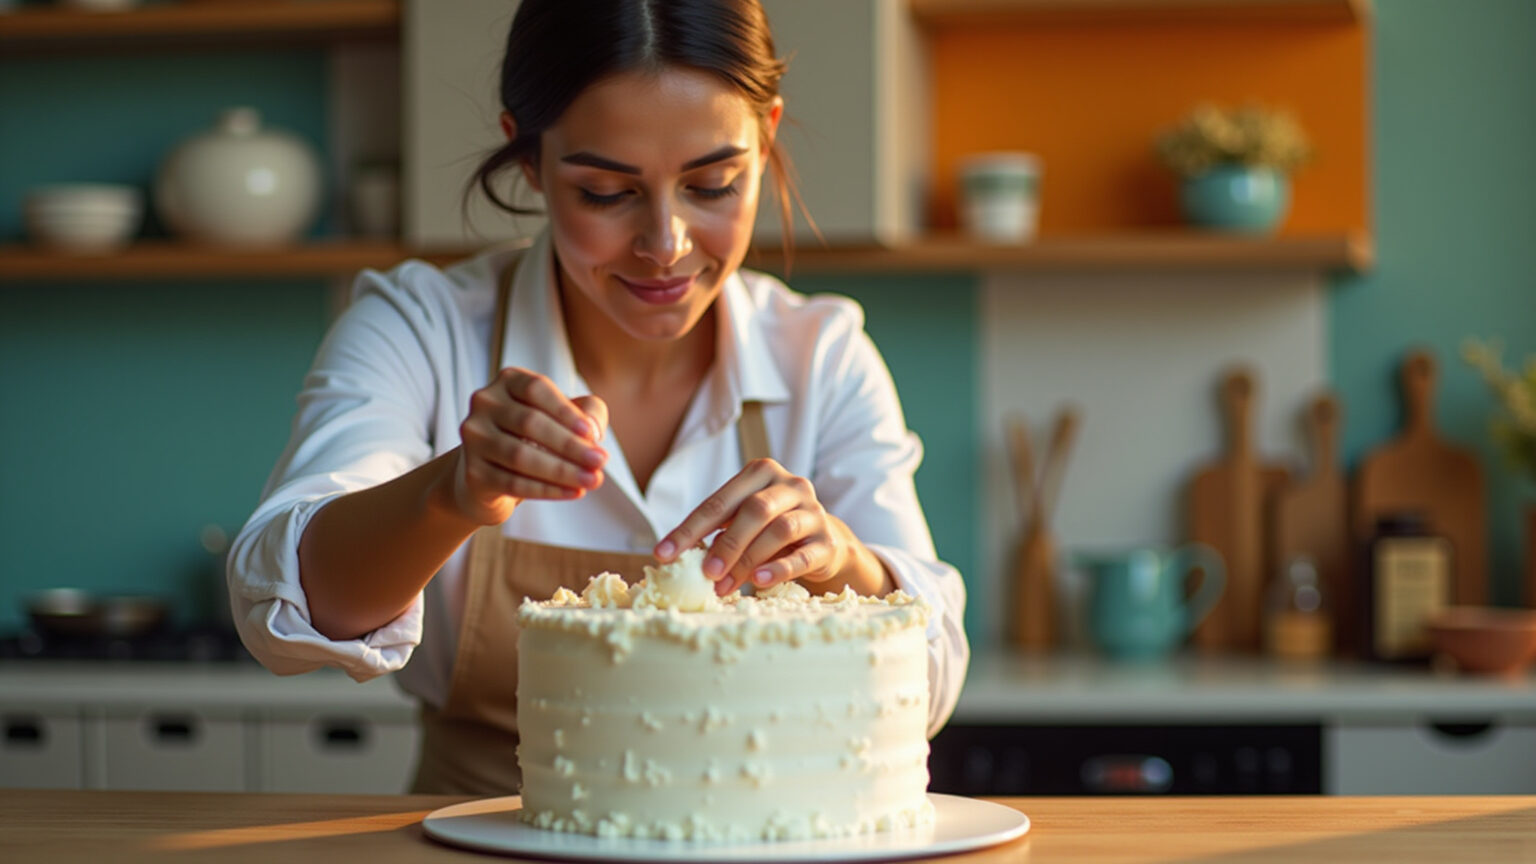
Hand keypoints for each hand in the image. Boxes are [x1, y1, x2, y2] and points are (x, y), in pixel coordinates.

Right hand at [450, 368, 608, 524]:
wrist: (491, 474)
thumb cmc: (534, 437)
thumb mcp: (564, 417)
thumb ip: (587, 412)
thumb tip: (593, 430)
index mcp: (507, 381)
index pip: (536, 389)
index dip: (566, 411)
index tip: (592, 433)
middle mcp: (484, 404)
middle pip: (529, 422)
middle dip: (570, 445)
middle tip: (600, 462)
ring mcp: (474, 438)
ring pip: (520, 455)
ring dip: (562, 470)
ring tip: (592, 480)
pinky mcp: (473, 473)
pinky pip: (513, 482)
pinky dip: (547, 489)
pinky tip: (573, 492)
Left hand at [655, 458, 890, 596]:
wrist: (823, 543)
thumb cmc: (770, 530)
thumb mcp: (743, 523)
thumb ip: (718, 532)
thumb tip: (678, 558)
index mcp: (761, 474)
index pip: (719, 502)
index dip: (689, 529)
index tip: (664, 554)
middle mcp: (790, 485)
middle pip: (754, 510)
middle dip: (726, 544)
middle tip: (704, 573)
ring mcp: (813, 512)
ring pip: (779, 530)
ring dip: (748, 560)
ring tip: (725, 585)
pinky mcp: (828, 541)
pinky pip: (803, 555)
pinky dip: (779, 569)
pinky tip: (759, 580)